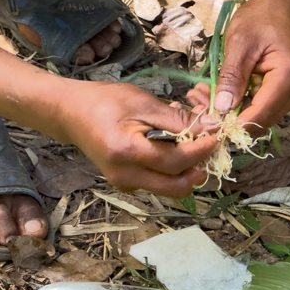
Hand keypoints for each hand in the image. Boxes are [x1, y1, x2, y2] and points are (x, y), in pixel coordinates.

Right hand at [55, 81, 215, 197]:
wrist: (70, 114)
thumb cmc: (103, 102)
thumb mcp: (142, 103)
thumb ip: (176, 120)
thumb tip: (211, 128)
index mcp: (127, 152)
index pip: (176, 161)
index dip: (202, 151)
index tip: (218, 136)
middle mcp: (126, 176)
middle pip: (177, 186)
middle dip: (199, 169)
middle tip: (209, 146)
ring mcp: (125, 184)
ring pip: (170, 188)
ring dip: (188, 170)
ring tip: (190, 143)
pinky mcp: (127, 185)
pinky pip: (159, 182)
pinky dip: (173, 169)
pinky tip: (172, 146)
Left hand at [187, 0, 289, 131]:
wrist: (279, 9)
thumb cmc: (262, 19)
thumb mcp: (240, 43)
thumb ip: (232, 77)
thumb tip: (222, 107)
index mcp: (289, 77)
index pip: (260, 114)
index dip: (233, 124)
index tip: (207, 121)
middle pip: (259, 120)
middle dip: (228, 117)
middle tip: (199, 102)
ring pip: (257, 117)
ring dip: (230, 111)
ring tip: (205, 93)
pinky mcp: (284, 96)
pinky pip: (260, 109)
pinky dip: (238, 104)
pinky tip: (221, 92)